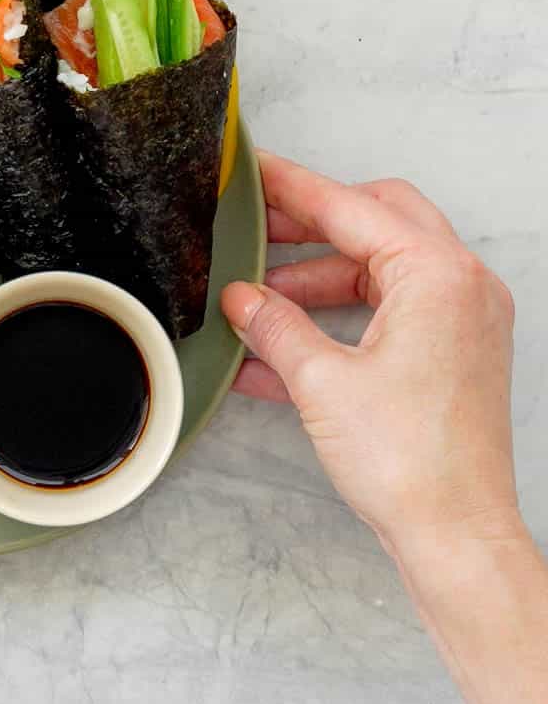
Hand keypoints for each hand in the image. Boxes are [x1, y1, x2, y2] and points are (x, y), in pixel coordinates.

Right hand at [221, 151, 518, 555]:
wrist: (454, 533)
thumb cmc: (410, 461)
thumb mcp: (320, 382)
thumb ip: (275, 326)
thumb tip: (242, 298)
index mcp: (437, 276)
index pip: (352, 209)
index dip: (293, 188)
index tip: (254, 170)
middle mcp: (460, 287)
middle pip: (376, 223)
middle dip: (311, 226)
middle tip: (256, 227)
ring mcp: (459, 321)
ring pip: (377, 271)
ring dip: (315, 280)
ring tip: (255, 301)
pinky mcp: (450, 354)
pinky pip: (384, 315)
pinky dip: (335, 320)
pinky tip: (276, 347)